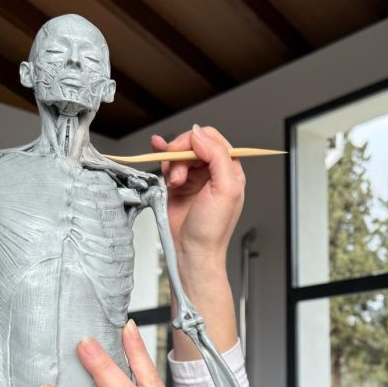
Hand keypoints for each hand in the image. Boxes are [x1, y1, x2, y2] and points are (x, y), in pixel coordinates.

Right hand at [150, 125, 244, 265]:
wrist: (192, 251)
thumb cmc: (212, 229)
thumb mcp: (225, 190)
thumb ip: (217, 157)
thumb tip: (200, 135)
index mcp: (230, 171)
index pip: (214, 140)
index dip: (198, 141)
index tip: (188, 152)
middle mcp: (213, 172)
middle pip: (194, 144)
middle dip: (182, 153)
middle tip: (176, 168)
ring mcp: (195, 178)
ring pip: (179, 153)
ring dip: (172, 162)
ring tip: (174, 182)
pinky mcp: (178, 185)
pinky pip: (169, 163)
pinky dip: (163, 157)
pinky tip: (157, 149)